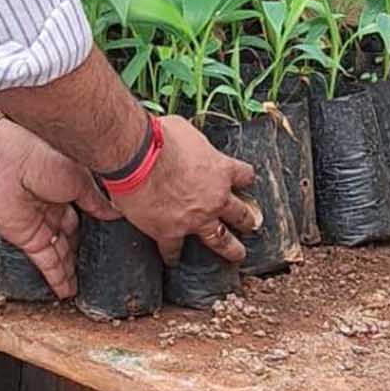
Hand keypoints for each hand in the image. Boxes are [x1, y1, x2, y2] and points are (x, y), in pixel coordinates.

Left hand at [0, 119, 118, 298]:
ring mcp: (40, 224)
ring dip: (72, 270)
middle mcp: (53, 206)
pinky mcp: (27, 240)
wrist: (0, 160)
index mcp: (65, 185)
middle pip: (71, 235)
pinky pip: (46, 263)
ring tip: (87, 288)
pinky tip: (68, 292)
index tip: (111, 240)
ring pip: (60, 253)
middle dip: (84, 251)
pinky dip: (57, 279)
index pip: (85, 211)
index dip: (97, 226)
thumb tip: (115, 213)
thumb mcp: (78, 176)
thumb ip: (95, 199)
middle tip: (100, 268)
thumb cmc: (39, 155)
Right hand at [111, 115, 259, 265]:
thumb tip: (181, 141)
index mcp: (220, 170)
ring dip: (230, 248)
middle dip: (246, 220)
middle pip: (239, 213)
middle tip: (251, 224)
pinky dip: (173, 256)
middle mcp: (215, 198)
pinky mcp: (171, 232)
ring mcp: (195, 219)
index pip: (243, 175)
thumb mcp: (185, 130)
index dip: (243, 178)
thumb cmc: (160, 138)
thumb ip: (190, 142)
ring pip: (220, 239)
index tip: (244, 180)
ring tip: (236, 254)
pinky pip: (174, 250)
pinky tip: (172, 260)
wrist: (138, 158)